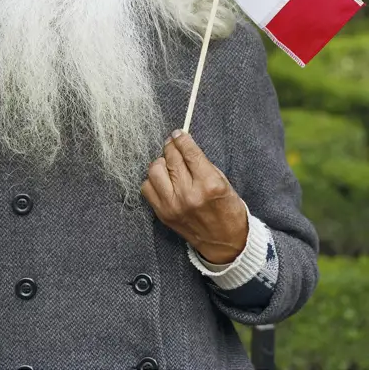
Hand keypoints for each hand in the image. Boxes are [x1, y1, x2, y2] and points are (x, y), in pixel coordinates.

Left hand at [141, 130, 248, 263]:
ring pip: (155, 170)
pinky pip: (147, 188)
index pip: (189, 152)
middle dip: (171, 146)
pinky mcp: (163, 214)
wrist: (224, 242)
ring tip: (169, 164)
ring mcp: (173, 205)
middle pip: (171, 158)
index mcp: (209, 184)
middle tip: (173, 143)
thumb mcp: (222, 181)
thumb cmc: (227, 209)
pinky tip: (164, 181)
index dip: (181, 139)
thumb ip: (201, 163)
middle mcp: (189, 194)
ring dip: (162, 162)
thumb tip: (182, 144)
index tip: (178, 133)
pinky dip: (153, 180)